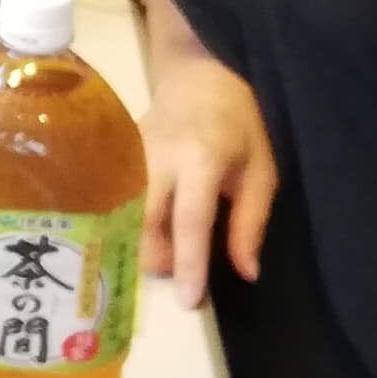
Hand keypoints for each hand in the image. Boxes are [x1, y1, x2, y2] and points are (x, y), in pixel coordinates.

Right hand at [139, 52, 275, 310]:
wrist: (197, 76)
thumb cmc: (238, 125)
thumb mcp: (261, 172)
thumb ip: (250, 223)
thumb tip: (246, 273)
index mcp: (202, 160)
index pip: (191, 221)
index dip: (190, 264)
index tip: (189, 301)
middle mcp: (159, 159)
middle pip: (147, 225)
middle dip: (161, 260)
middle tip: (181, 270)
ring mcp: (130, 157)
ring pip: (127, 219)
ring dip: (146, 244)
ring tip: (170, 247)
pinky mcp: (115, 159)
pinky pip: (119, 205)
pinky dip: (133, 227)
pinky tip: (149, 229)